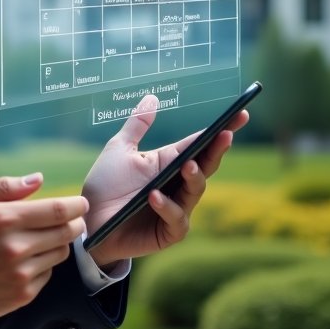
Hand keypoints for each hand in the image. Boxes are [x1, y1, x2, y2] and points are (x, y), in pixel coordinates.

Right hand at [0, 175, 86, 327]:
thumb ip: (5, 186)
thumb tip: (39, 179)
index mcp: (4, 219)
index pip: (57, 210)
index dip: (76, 205)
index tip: (81, 203)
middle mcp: (16, 246)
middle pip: (66, 232)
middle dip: (74, 222)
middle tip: (71, 219)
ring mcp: (21, 273)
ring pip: (61, 252)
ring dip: (59, 243)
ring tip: (42, 238)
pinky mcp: (24, 294)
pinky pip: (48, 273)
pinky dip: (44, 264)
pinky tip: (26, 260)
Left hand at [82, 95, 247, 266]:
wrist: (88, 219)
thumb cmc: (105, 185)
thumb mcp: (119, 149)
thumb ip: (138, 125)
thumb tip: (153, 96)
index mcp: (169, 162)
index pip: (200, 144)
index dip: (221, 130)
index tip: (241, 114)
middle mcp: (178, 184)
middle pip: (205, 165)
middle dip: (217, 150)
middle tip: (224, 135)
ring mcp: (176, 209)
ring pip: (195, 191)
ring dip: (193, 178)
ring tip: (186, 165)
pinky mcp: (168, 232)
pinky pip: (176, 219)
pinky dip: (166, 207)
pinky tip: (153, 196)